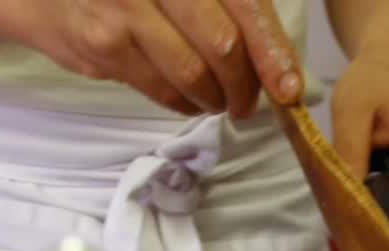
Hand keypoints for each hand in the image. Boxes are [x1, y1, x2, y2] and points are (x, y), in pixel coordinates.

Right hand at [0, 0, 303, 117]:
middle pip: (222, 47)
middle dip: (245, 86)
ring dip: (214, 99)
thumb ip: (224, 3)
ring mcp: (123, 12)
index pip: (244, 6)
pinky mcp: (100, 46)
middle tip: (249, 102)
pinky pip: (159, 89)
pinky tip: (188, 98)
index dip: (271, 51)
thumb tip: (274, 55)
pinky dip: (182, 103)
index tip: (289, 87)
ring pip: (191, 75)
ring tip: (218, 101)